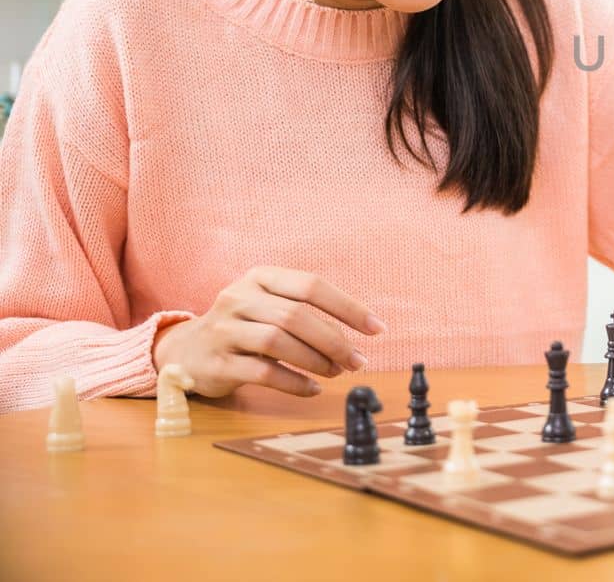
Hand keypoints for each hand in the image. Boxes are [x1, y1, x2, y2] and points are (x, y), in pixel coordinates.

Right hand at [150, 266, 384, 397]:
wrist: (185, 350)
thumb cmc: (243, 326)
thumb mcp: (270, 307)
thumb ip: (306, 313)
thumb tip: (355, 336)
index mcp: (260, 277)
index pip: (311, 285)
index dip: (348, 307)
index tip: (376, 328)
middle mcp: (238, 298)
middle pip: (296, 316)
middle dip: (334, 340)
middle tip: (357, 360)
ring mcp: (223, 329)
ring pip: (278, 342)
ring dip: (315, 360)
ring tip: (336, 372)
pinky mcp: (216, 362)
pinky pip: (261, 372)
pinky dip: (293, 382)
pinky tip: (311, 389)